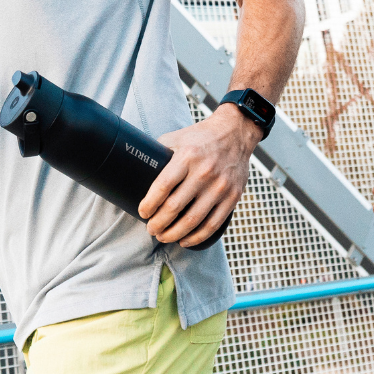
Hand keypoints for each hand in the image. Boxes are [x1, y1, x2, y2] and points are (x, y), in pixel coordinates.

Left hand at [138, 103, 261, 246]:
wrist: (235, 133)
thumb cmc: (201, 137)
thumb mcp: (177, 137)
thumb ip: (159, 152)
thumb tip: (137, 168)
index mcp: (187, 156)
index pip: (162, 186)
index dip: (149, 204)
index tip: (143, 212)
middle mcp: (204, 172)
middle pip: (175, 207)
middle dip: (158, 223)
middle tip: (151, 229)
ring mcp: (220, 186)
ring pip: (193, 221)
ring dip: (174, 234)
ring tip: (163, 237)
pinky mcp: (232, 197)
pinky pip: (213, 224)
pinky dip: (197, 237)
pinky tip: (185, 240)